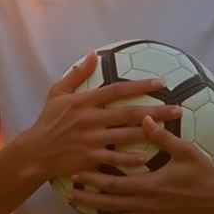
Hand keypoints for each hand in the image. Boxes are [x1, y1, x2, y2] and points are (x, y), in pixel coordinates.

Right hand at [18, 52, 183, 182]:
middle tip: (178, 110)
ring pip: (126, 136)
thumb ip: (77, 74)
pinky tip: (147, 158)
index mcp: (84, 101)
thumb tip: (93, 54)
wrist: (35, 152)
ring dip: (150, 133)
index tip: (160, 83)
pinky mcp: (89, 159)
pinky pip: (114, 158)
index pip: (117, 89)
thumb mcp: (57, 92)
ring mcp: (91, 140)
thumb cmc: (48, 121)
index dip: (139, 85)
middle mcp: (90, 119)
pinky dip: (130, 158)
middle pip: (129, 113)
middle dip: (156, 111)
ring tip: (171, 131)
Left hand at [65, 115, 213, 213]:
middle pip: (109, 206)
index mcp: (149, 185)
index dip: (93, 180)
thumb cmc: (202, 172)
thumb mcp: (184, 150)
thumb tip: (144, 117)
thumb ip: (161, 136)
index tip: (77, 175)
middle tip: (68, 196)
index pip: (113, 184)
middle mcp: (146, 205)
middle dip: (87, 201)